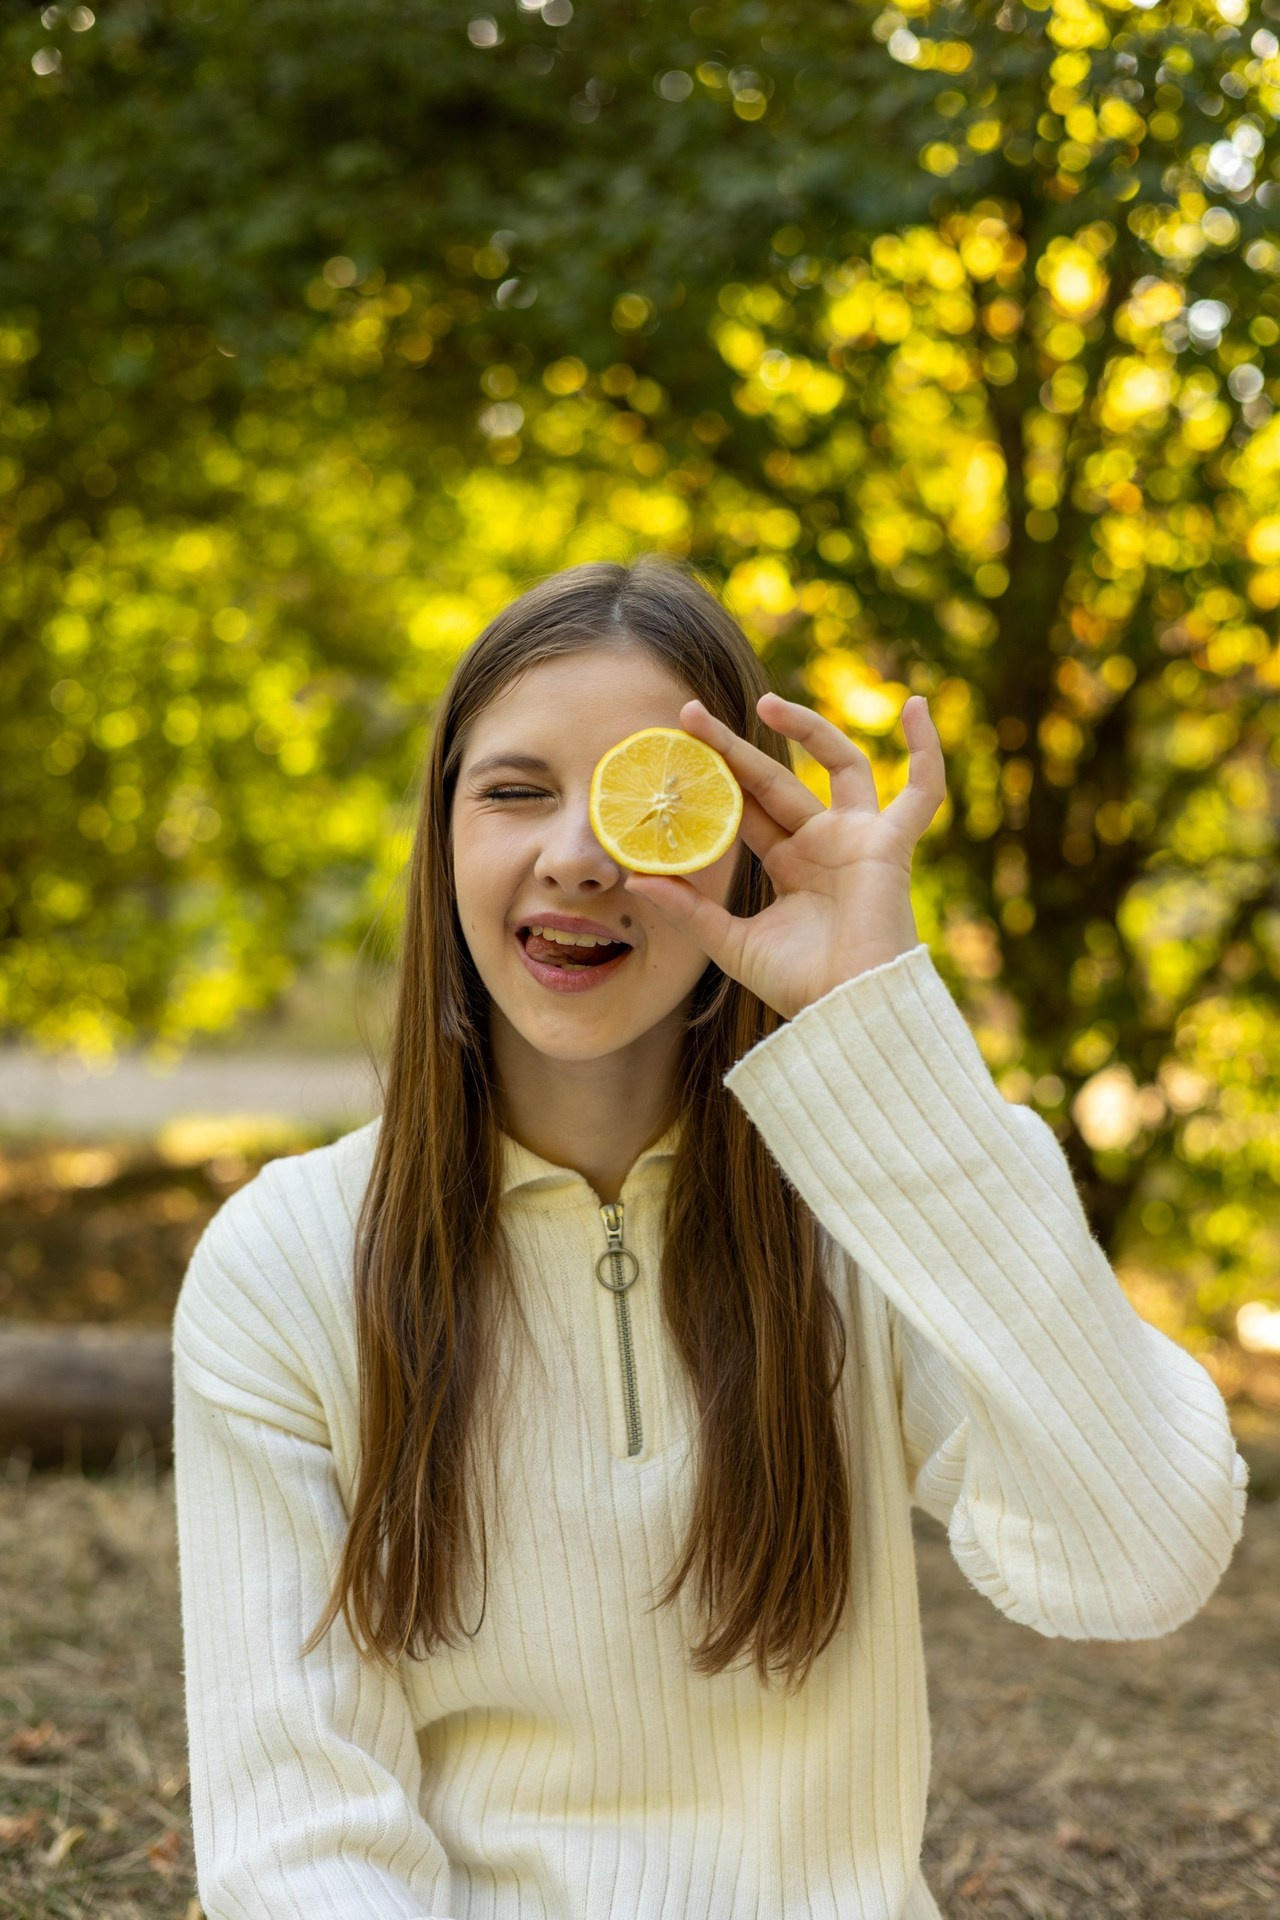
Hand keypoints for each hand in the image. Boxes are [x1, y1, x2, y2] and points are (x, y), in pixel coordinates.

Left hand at [622, 692, 946, 1020]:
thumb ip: (688, 908)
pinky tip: (915, 704)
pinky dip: (927, 750)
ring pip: (840, 764)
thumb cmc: (797, 985)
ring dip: (807, 729)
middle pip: (776, 779)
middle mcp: (824, 844)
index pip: (747, 808)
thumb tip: (634, 878)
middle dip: (734, 748)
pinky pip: (922, 792)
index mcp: (790, 865)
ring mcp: (858, 840)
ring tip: (765, 702)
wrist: (846, 1011)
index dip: (716, 778)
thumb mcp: (730, 943)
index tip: (676, 750)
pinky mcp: (890, 845)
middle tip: (690, 714)